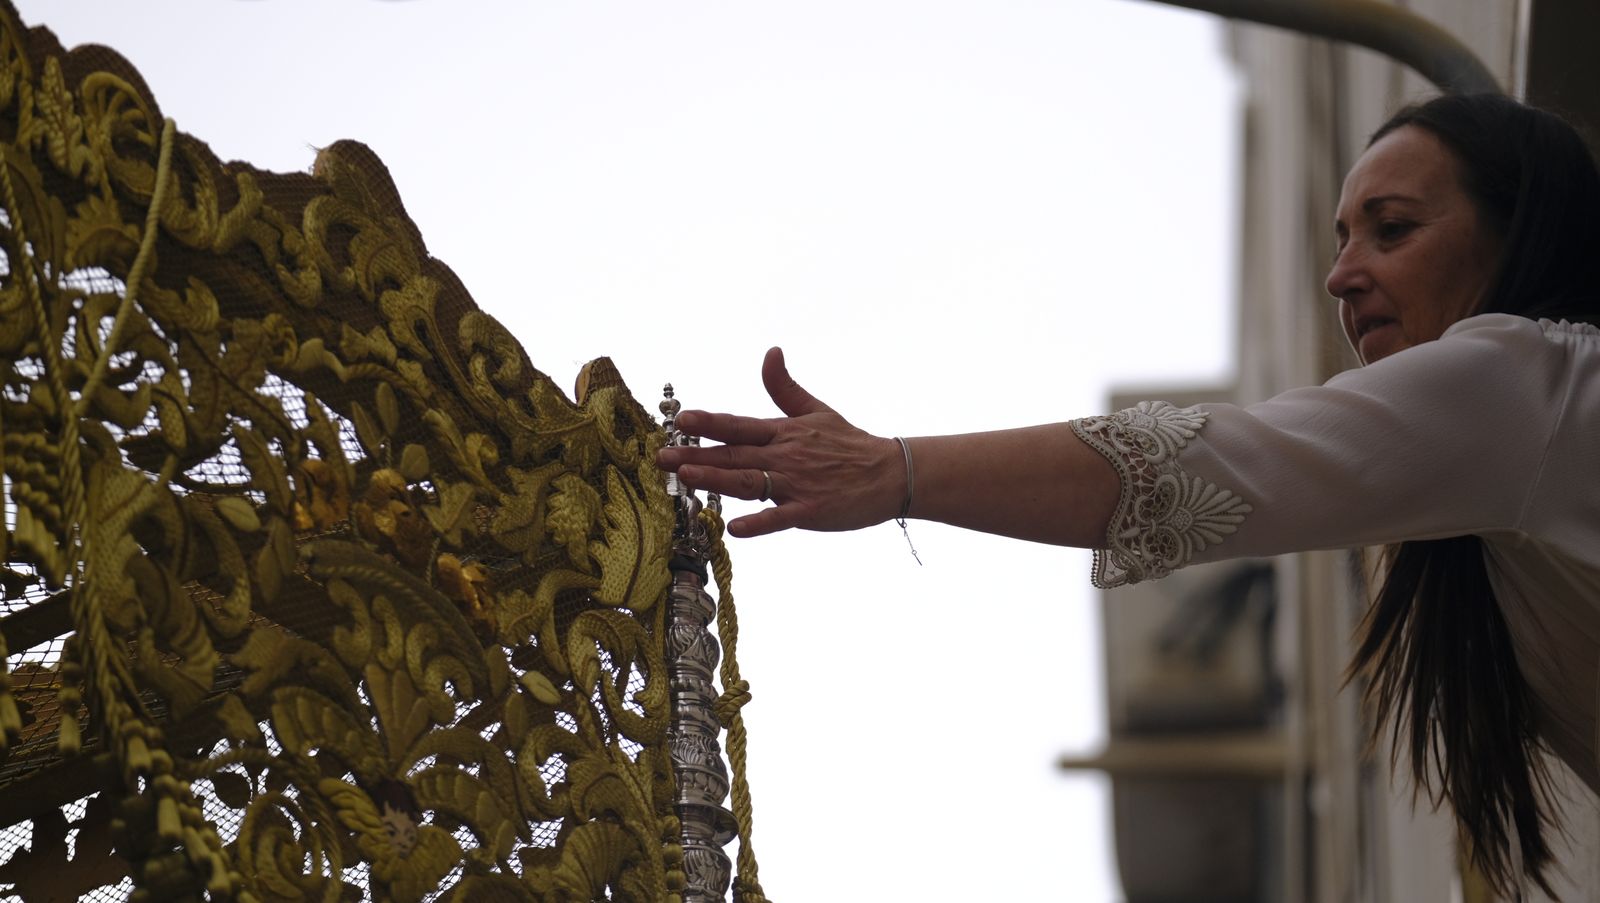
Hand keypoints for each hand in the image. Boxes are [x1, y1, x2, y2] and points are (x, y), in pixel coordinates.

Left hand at [656, 347, 904, 537]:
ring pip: (749, 482)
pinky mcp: (810, 511)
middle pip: (734, 455)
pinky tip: (734, 528)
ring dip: (717, 479)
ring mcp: (797, 484)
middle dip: (696, 456)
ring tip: (686, 478)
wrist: (889, 473)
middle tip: (662, 458)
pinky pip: (779, 518)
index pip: (739, 425)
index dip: (710, 422)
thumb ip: (784, 387)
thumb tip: (770, 352)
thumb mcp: (816, 409)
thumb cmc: (849, 443)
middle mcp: (785, 456)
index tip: (682, 420)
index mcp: (783, 432)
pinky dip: (758, 523)